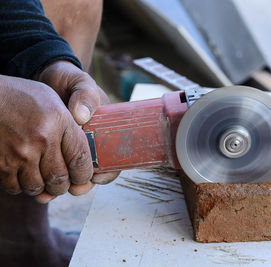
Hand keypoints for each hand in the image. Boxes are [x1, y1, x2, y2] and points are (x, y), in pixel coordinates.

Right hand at [0, 75, 93, 202]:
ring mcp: (19, 153)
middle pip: (60, 179)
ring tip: (43, 179)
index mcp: (59, 121)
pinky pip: (16, 187)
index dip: (84, 174)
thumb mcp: (53, 101)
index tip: (82, 177)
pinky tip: (23, 175)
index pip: (80, 159)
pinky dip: (21, 186)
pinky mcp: (0, 164)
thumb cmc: (22, 97)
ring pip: (38, 187)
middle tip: (62, 182)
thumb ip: (73, 122)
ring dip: (42, 188)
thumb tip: (86, 143)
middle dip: (63, 185)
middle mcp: (41, 139)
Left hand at [37, 61, 118, 188]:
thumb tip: (82, 116)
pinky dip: (50, 180)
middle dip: (86, 184)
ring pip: (74, 175)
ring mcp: (73, 147)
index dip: (109, 171)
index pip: (116, 157)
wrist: (46, 79)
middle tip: (76, 188)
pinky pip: (56, 169)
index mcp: (107, 130)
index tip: (97, 177)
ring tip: (55, 190)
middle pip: (95, 171)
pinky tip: (43, 185)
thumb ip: (85, 95)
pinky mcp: (55, 149)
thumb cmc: (69, 81)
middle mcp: (93, 142)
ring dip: (67, 186)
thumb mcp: (81, 83)